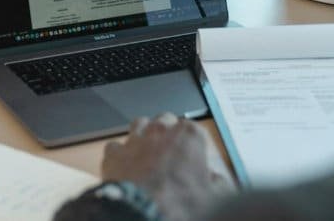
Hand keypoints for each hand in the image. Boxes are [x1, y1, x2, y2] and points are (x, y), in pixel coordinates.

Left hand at [101, 114, 235, 220]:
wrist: (143, 214)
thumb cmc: (179, 204)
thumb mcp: (212, 197)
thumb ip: (218, 183)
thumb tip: (219, 182)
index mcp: (189, 136)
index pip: (194, 129)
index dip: (194, 144)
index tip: (195, 158)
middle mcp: (161, 131)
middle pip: (165, 121)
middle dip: (168, 133)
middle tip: (172, 152)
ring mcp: (136, 139)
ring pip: (140, 124)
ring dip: (144, 135)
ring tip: (148, 152)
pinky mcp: (115, 154)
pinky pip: (116, 146)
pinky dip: (121, 154)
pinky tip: (126, 166)